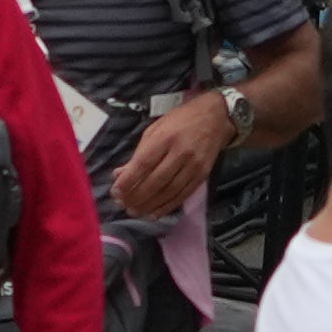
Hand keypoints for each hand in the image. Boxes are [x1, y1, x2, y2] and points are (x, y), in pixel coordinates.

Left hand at [104, 94, 226, 223]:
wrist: (215, 117)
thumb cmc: (180, 120)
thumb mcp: (155, 129)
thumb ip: (139, 152)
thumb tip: (120, 174)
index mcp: (166, 137)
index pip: (144, 163)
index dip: (129, 180)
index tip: (116, 192)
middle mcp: (181, 152)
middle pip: (156, 181)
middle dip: (137, 196)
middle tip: (123, 205)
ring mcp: (194, 166)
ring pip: (169, 191)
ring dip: (150, 205)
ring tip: (135, 211)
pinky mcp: (202, 176)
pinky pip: (183, 195)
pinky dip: (167, 207)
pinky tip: (154, 213)